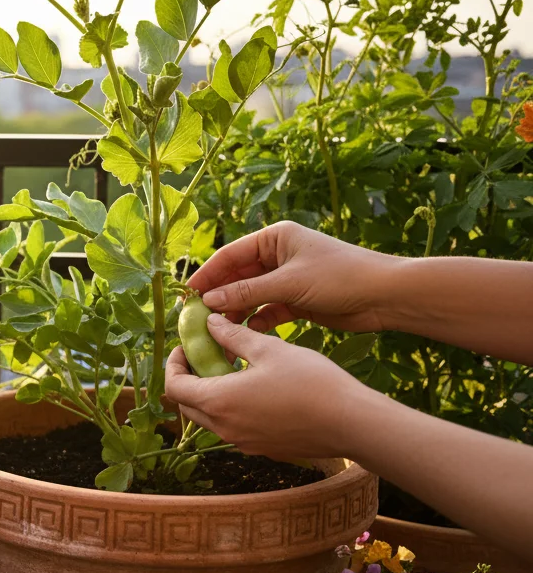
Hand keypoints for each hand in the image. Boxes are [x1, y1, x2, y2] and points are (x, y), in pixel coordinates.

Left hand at [165, 314, 368, 460]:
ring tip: (229, 368)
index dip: (173, 364)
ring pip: (209, 419)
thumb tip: (210, 322)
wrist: (352, 423)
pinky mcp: (261, 449)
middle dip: (187, 379)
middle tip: (203, 355)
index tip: (185, 347)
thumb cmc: (311, 382)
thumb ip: (232, 336)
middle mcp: (224, 429)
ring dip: (209, 394)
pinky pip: (232, 429)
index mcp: (219, 402)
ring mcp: (242, 443)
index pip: (174, 387)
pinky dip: (229, 408)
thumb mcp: (269, 349)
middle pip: (187, 405)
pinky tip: (251, 388)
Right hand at [188, 221, 397, 333]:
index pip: (231, 255)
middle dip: (220, 296)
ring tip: (219, 331)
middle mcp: (278, 255)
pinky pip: (267, 310)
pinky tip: (247, 334)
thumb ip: (247, 293)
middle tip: (197, 317)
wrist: (385, 296)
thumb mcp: (289, 283)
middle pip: (238, 276)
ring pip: (251, 295)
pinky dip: (257, 320)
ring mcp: (287, 278)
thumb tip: (210, 301)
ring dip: (236, 311)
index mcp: (275, 238)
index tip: (188, 294)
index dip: (208, 274)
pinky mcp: (296, 300)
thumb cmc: (340, 277)